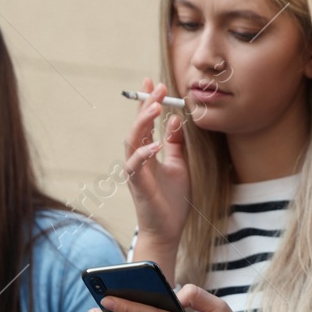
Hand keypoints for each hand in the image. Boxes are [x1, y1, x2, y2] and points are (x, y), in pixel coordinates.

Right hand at [122, 79, 191, 271]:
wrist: (168, 229)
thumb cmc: (172, 199)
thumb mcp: (180, 165)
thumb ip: (176, 143)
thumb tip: (177, 119)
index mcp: (148, 152)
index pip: (146, 122)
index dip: (147, 101)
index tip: (154, 82)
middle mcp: (138, 159)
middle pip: (137, 126)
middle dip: (145, 105)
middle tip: (157, 87)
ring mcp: (136, 171)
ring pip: (131, 141)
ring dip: (142, 123)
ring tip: (154, 107)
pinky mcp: (138, 186)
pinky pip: (135, 166)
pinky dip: (144, 154)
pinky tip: (155, 144)